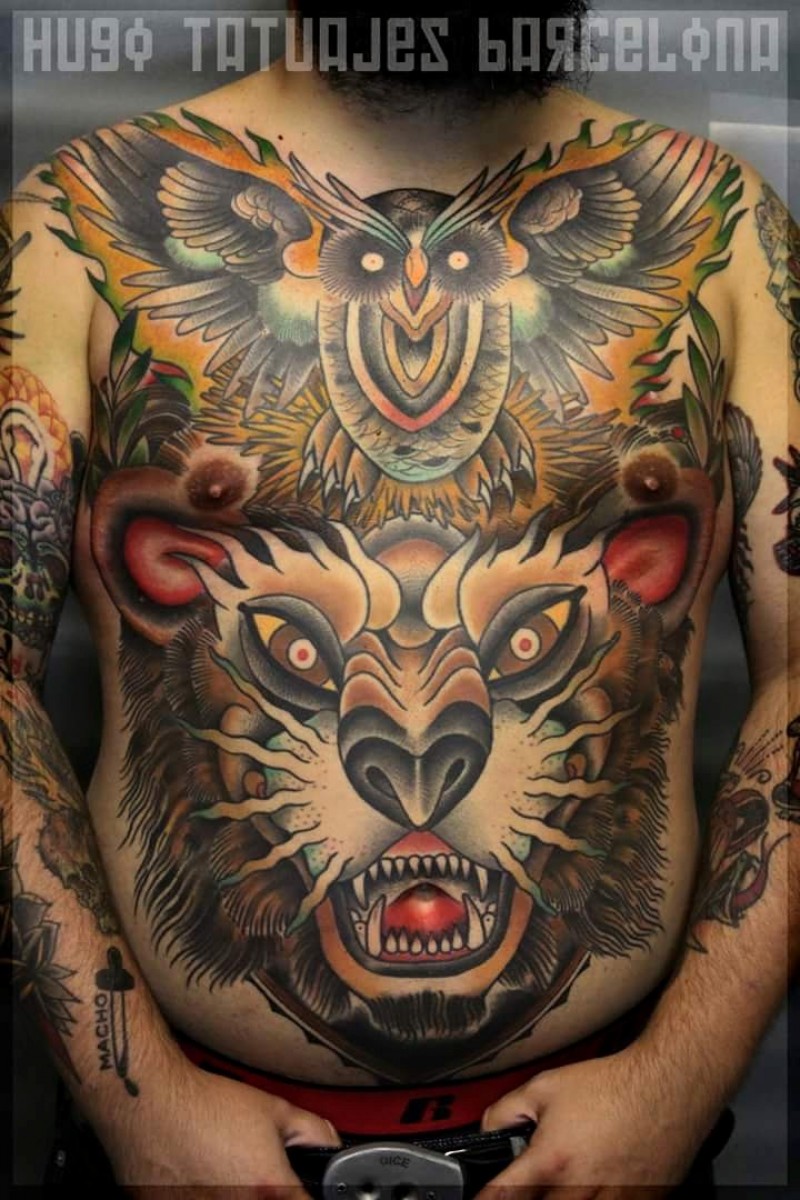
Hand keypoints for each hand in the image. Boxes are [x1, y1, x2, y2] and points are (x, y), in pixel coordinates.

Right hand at [94, 1056, 340, 1197]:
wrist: (150, 1103)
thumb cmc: (208, 1105)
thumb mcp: (275, 1109)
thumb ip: (313, 1132)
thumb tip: (330, 1146)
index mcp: (269, 1191)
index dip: (303, 1196)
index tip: (298, 1191)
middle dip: (264, 1193)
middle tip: (253, 1175)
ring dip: (232, 1195)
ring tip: (221, 1173)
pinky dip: (203, 1196)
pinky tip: (198, 1179)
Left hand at [478, 1045, 718, 1198]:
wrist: (667, 1086)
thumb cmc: (610, 1085)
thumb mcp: (545, 1086)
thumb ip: (506, 1111)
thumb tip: (487, 1131)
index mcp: (551, 1161)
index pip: (504, 1196)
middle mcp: (580, 1189)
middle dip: (531, 1198)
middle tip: (533, 1182)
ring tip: (565, 1182)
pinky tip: (595, 1188)